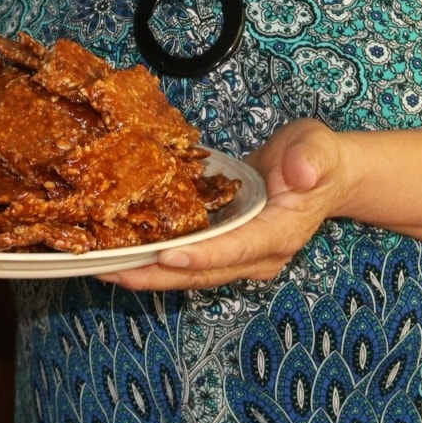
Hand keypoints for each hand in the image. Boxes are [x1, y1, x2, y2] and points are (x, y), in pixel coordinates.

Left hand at [98, 120, 350, 291]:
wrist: (319, 173)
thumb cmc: (318, 158)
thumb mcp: (318, 148)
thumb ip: (312, 158)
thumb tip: (300, 172)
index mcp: (280, 234)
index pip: (237, 249)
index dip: (202, 255)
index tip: (165, 255)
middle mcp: (257, 256)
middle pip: (203, 271)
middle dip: (155, 274)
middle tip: (109, 270)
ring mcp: (239, 257)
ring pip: (189, 273)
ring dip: (147, 273)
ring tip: (102, 267)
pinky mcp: (223, 250)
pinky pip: (186, 260)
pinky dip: (153, 260)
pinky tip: (120, 253)